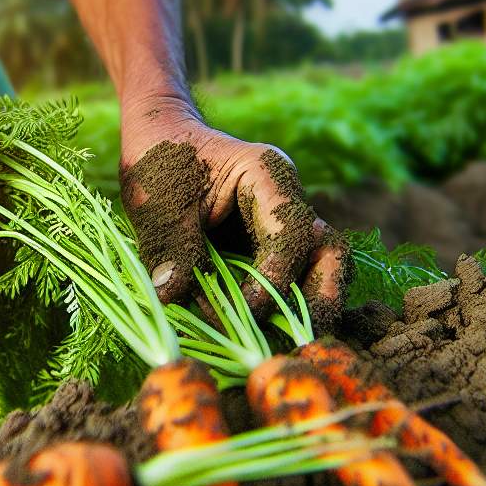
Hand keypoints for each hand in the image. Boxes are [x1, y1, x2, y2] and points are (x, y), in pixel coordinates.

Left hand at [119, 102, 350, 331]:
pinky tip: (261, 337)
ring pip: (317, 270)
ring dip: (306, 309)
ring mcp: (280, 228)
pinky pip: (287, 283)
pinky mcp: (266, 251)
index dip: (275, 276)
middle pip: (327, 252)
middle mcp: (285, 202)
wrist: (158, 138)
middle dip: (322, 298)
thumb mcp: (157, 201)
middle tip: (302, 339)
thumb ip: (171, 246)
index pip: (291, 231)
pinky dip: (279, 310)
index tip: (248, 308)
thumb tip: (171, 297)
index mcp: (267, 174)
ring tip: (286, 346)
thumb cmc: (160, 159)